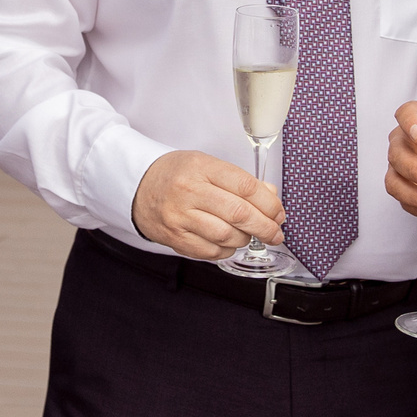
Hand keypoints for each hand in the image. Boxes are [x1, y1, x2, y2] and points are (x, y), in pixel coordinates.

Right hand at [132, 150, 282, 260]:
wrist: (137, 187)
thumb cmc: (175, 175)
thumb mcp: (206, 165)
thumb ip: (239, 181)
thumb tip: (270, 197)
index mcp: (200, 168)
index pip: (245, 187)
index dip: (269, 204)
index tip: (278, 213)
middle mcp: (189, 191)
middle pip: (239, 213)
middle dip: (265, 227)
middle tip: (275, 233)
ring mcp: (180, 216)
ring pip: (227, 236)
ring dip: (245, 239)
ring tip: (248, 235)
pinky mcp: (174, 237)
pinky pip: (210, 252)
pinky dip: (226, 250)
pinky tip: (228, 243)